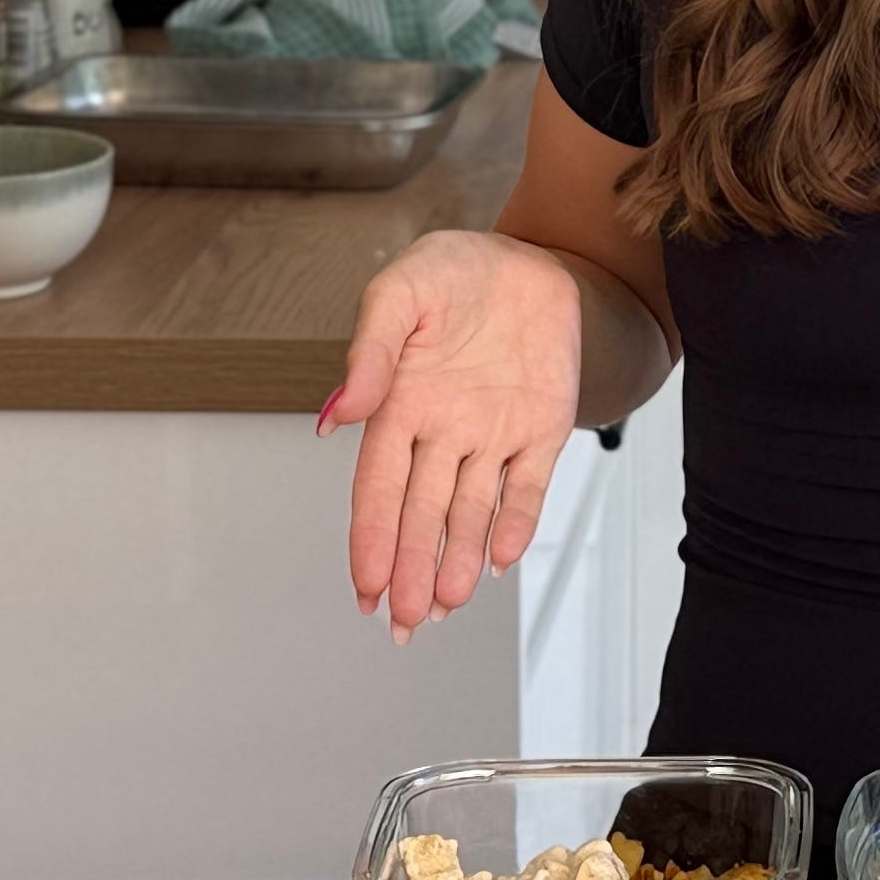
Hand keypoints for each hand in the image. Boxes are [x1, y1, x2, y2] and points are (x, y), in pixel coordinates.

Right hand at [322, 231, 582, 637]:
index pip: (378, 488)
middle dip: (411, 569)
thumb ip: (371, 352)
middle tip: (403, 620)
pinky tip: (499, 558)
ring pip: (471, 512)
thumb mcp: (401, 293)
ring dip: (457, 559)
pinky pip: (528, 487)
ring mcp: (493, 437)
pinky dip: (514, 522)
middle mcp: (443, 433)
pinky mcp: (541, 431)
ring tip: (445, 604)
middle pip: (421, 514)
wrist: (528, 258)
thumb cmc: (453, 272)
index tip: (365, 583)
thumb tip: (337, 415)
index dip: (371, 538)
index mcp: (400, 406)